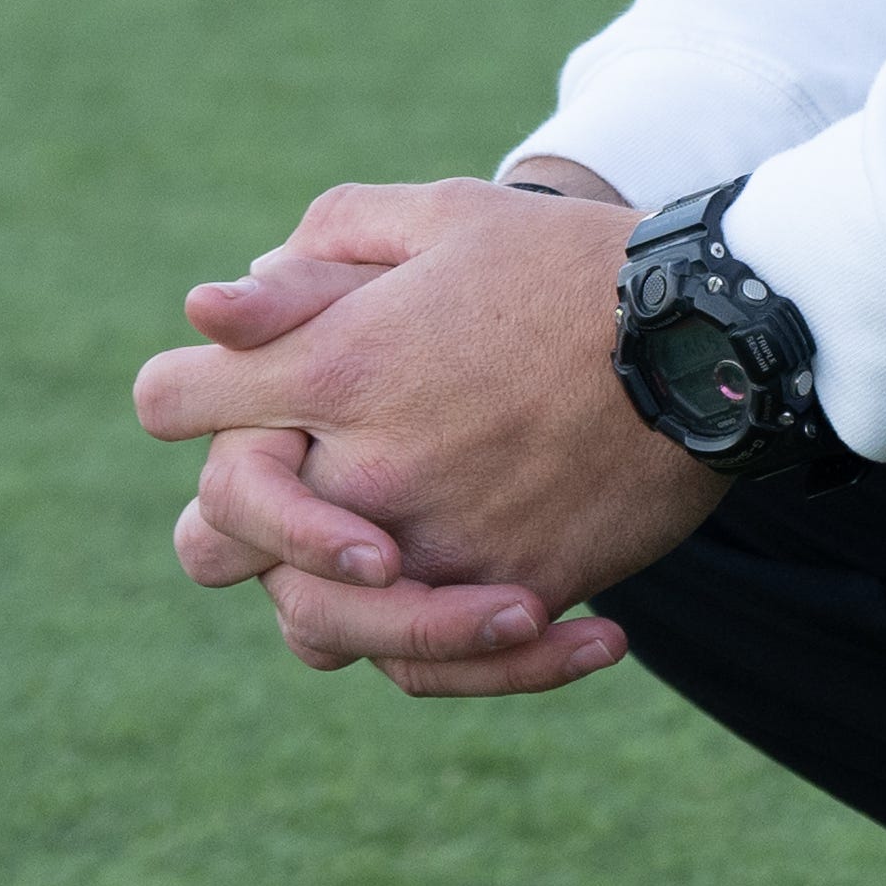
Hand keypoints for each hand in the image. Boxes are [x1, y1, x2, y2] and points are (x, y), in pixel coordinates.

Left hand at [134, 173, 720, 696]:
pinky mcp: (515, 594)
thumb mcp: (448, 219)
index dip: (185, 391)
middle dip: (237, 508)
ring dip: (323, 596)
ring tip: (385, 562)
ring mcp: (438, 544)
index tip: (223, 388)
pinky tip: (479, 611)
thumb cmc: (574, 262)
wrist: (716, 337)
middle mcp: (369, 467)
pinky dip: (431, 653)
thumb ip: (323, 251)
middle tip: (296, 484)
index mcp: (339, 364)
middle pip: (210, 534)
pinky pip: (422, 666)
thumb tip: (212, 306)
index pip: (170, 401)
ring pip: (306, 625)